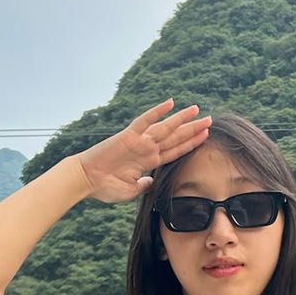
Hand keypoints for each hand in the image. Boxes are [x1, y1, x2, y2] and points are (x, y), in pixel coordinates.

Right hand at [77, 98, 211, 203]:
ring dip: (182, 119)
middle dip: (192, 129)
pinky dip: (157, 112)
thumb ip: (143, 186)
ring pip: (165, 128)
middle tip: (209, 120)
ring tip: (198, 110)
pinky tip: (169, 103)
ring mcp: (139, 141)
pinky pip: (145, 121)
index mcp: (148, 162)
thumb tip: (152, 181)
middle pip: (175, 137)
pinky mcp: (128, 136)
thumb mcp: (129, 191)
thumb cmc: (104, 187)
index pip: (175, 151)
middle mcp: (147, 149)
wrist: (85, 179)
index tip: (205, 136)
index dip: (190, 144)